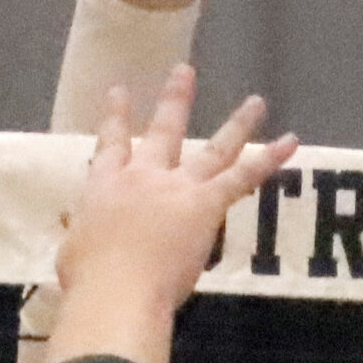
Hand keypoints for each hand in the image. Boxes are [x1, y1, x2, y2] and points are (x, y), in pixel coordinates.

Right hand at [54, 67, 296, 339]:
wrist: (115, 291)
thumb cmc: (86, 279)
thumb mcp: (71, 252)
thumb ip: (79, 235)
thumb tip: (74, 232)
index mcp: (103, 187)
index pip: (110, 145)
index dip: (116, 117)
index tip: (119, 91)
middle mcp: (142, 176)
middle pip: (163, 132)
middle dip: (175, 100)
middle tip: (185, 71)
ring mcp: (177, 187)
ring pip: (214, 149)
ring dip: (238, 124)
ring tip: (257, 102)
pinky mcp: (205, 204)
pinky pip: (243, 177)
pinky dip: (269, 159)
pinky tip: (291, 142)